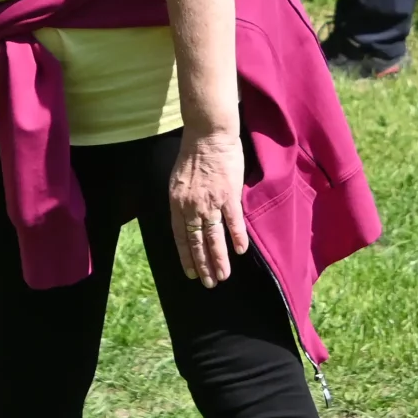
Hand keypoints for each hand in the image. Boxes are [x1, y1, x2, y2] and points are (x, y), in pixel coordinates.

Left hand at [168, 128, 247, 287]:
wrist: (208, 134)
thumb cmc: (194, 152)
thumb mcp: (178, 178)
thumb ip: (183, 200)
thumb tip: (189, 217)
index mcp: (177, 202)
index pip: (180, 236)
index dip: (185, 256)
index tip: (190, 273)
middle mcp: (191, 206)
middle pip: (197, 242)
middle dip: (203, 265)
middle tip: (209, 283)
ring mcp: (210, 202)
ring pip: (214, 238)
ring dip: (219, 259)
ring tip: (223, 276)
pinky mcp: (228, 195)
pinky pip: (233, 222)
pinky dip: (237, 238)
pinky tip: (241, 251)